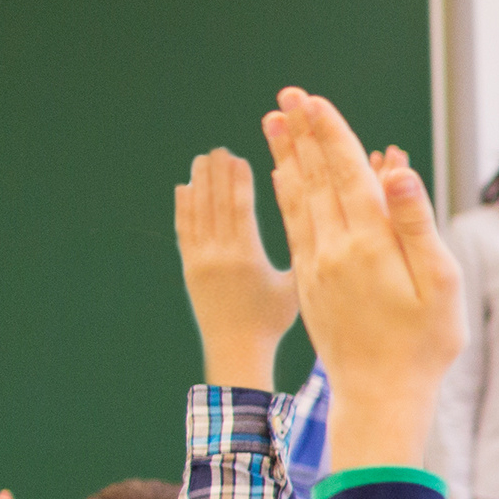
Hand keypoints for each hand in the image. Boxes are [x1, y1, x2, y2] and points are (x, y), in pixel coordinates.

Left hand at [174, 148, 297, 388]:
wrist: (237, 349)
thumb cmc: (273, 320)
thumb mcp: (294, 287)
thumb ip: (300, 254)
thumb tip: (315, 221)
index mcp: (248, 257)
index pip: (239, 208)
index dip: (238, 180)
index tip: (238, 156)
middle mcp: (219, 255)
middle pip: (215, 204)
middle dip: (216, 174)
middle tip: (219, 149)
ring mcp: (200, 260)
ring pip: (196, 213)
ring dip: (198, 183)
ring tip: (201, 160)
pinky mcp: (189, 268)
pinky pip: (184, 230)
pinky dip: (183, 207)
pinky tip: (184, 188)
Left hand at [261, 91, 461, 466]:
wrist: (380, 394)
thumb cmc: (424, 344)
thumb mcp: (439, 284)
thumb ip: (415, 224)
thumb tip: (395, 170)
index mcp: (369, 243)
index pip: (345, 174)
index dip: (329, 134)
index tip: (312, 100)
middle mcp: (334, 247)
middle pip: (315, 178)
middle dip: (302, 135)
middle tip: (286, 97)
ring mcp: (317, 265)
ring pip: (297, 198)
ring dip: (287, 157)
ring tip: (273, 123)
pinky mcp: (310, 282)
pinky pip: (293, 226)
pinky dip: (286, 195)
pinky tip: (282, 178)